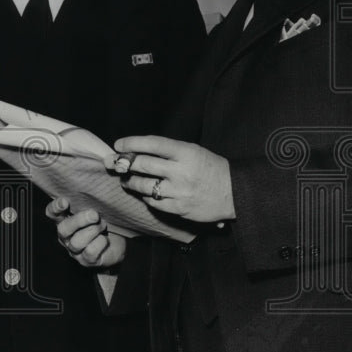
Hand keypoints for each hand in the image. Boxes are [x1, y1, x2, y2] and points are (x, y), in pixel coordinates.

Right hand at [45, 198, 125, 267]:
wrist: (116, 245)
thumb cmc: (104, 224)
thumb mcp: (96, 210)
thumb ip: (90, 203)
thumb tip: (94, 189)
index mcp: (65, 220)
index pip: (52, 214)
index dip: (55, 208)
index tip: (66, 201)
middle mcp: (66, 236)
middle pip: (63, 229)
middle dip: (79, 221)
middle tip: (95, 215)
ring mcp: (75, 250)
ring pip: (77, 242)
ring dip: (93, 231)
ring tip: (103, 225)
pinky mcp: (86, 260)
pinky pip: (90, 251)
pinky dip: (100, 242)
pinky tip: (105, 239)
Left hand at [110, 136, 235, 222]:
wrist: (235, 192)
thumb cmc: (211, 168)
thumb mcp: (193, 151)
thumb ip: (168, 151)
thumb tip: (137, 151)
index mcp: (186, 152)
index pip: (152, 144)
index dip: (131, 143)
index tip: (118, 145)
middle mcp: (181, 171)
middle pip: (143, 165)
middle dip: (125, 163)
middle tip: (116, 163)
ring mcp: (179, 191)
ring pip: (143, 185)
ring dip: (130, 182)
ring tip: (127, 180)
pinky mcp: (179, 208)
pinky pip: (153, 202)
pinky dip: (146, 196)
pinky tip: (146, 193)